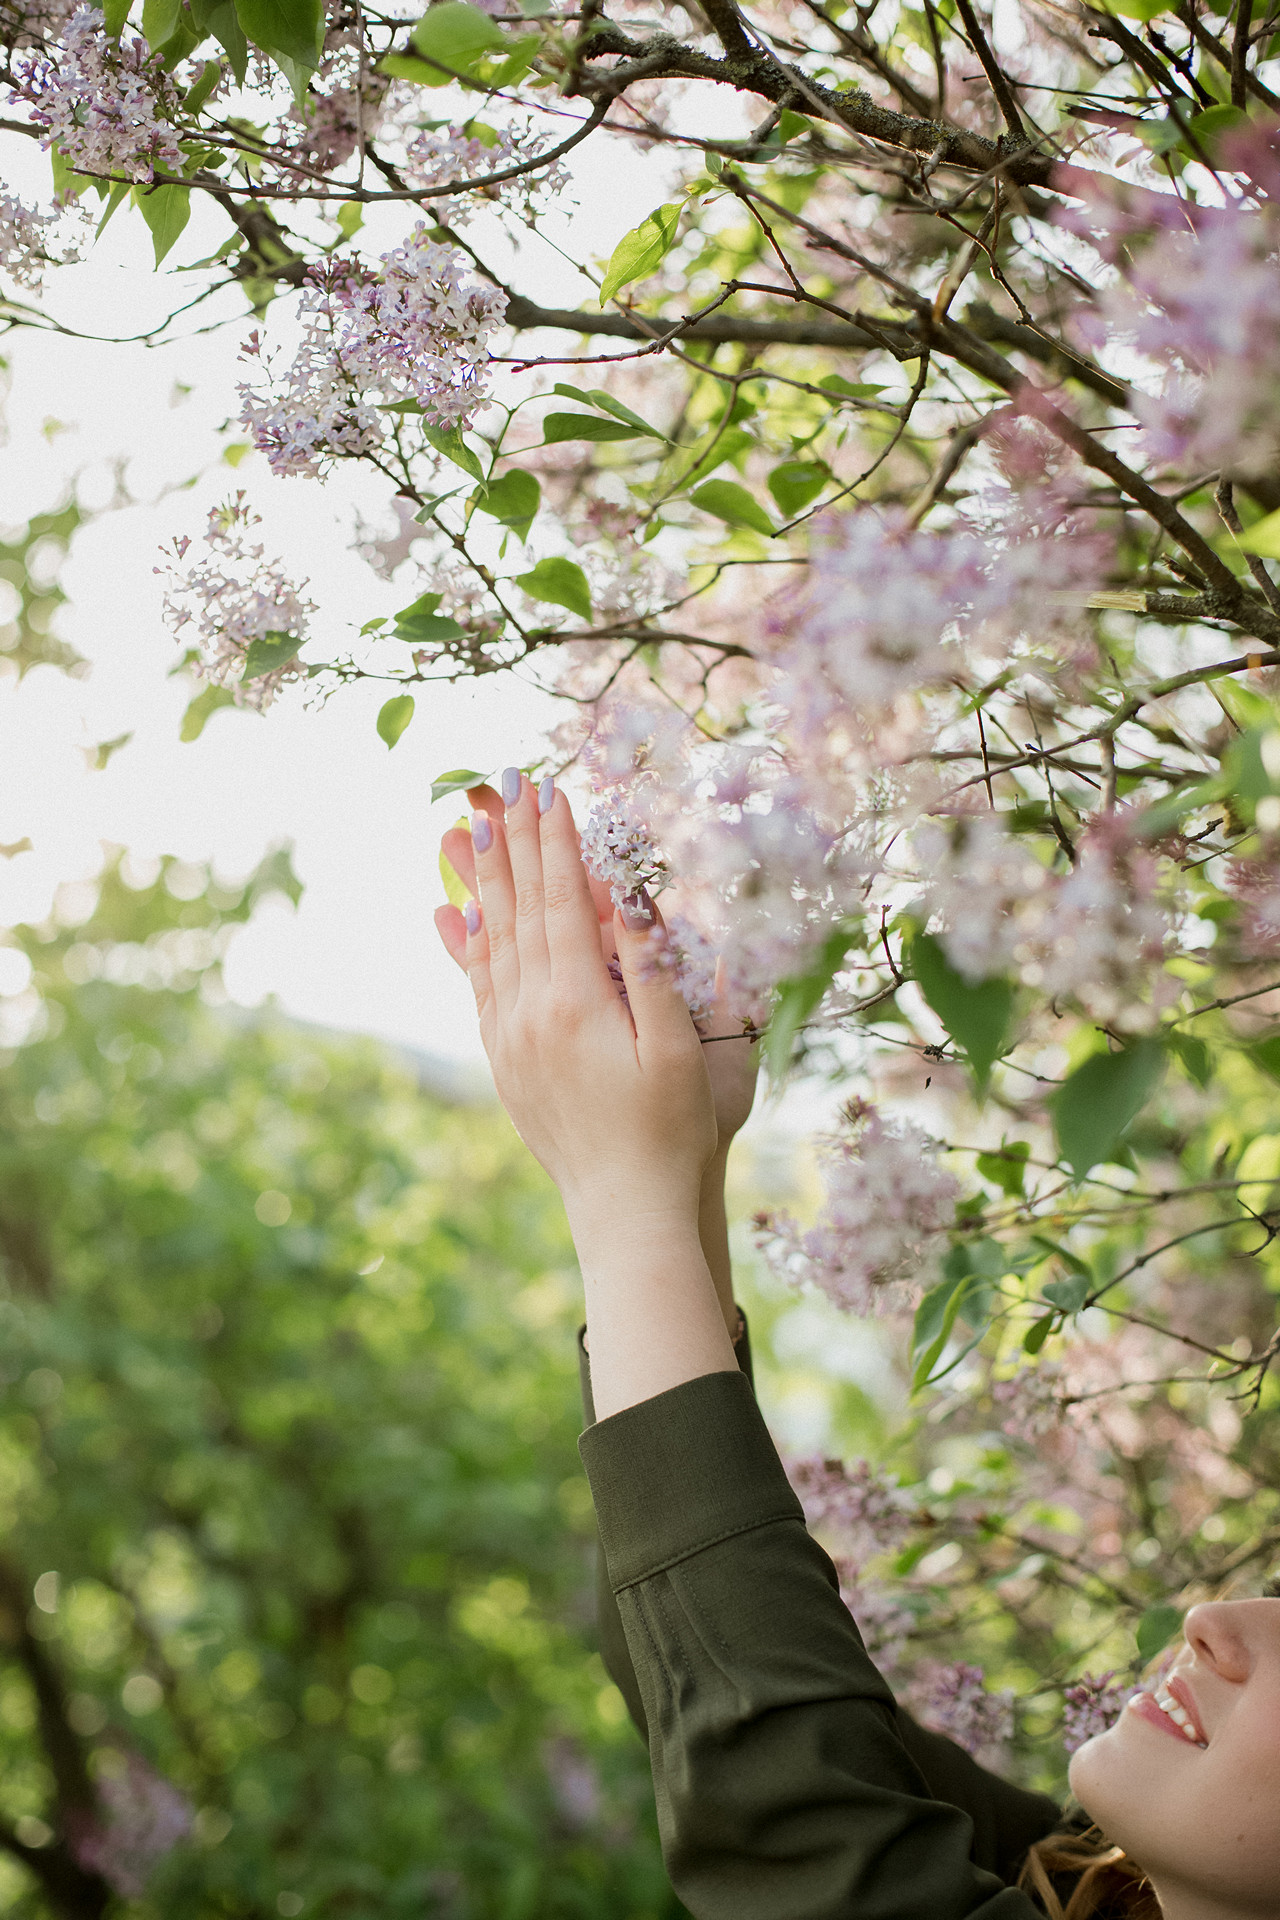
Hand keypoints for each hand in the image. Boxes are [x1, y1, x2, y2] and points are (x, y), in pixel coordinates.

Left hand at [441, 819, 758, 1161]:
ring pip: (489, 940)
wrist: (626, 1208)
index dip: (556, 841)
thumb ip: (651, 968)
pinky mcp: (505, 1061)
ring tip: (470, 828)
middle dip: (513, 842)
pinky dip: (464, 941)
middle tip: (502, 785)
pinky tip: (451, 913)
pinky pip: (477, 986)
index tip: (550, 790)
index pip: (560, 900)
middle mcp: (530, 1013)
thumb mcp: (680, 1047)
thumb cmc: (671, 1130)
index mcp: (577, 1003)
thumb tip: (628, 895)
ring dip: (483, 880)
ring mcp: (510, 1038)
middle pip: (516, 909)